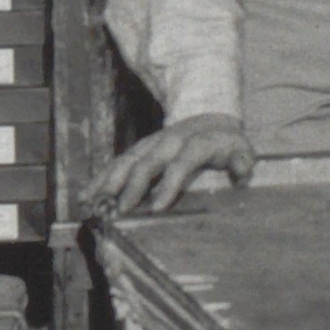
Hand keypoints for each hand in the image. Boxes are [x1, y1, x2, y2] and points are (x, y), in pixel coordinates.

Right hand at [96, 114, 254, 214]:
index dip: (171, 182)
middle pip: (150, 160)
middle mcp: (172, 140)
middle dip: (133, 185)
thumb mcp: (242, 150)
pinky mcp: (141, 148)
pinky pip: (118, 161)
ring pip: (128, 159)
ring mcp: (153, 143)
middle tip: (121, 210)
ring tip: (94, 202)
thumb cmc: (227, 144)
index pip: (184, 160)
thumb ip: (242, 161)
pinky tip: (86, 193)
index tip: (158, 207)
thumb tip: (242, 171)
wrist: (211, 119)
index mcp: (199, 142)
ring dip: (110, 180)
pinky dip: (102, 176)